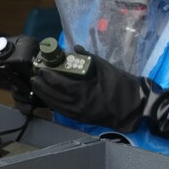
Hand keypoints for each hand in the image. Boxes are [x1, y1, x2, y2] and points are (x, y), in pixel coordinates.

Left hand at [29, 45, 168, 142]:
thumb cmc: (122, 86)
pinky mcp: (82, 119)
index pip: (60, 85)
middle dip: (42, 86)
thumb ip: (89, 59)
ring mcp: (80, 114)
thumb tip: (76, 49)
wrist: (134, 107)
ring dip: (45, 96)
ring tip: (37, 86)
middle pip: (55, 96)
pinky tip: (49, 98)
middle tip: (34, 77)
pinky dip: (54, 104)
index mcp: (85, 93)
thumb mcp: (106, 68)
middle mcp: (79, 106)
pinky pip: (64, 112)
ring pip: (57, 105)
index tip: (41, 69)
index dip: (49, 77)